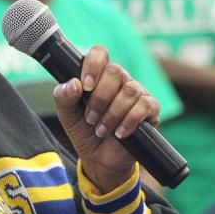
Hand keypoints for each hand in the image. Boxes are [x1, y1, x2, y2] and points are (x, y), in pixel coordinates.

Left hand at [53, 46, 159, 193]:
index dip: (93, 66)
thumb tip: (74, 84)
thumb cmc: (85, 132)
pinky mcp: (151, 109)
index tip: (85, 87)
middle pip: (116, 71)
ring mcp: (137, 93)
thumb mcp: (67, 116)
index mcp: (99, 76)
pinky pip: (145, 105)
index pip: (99, 53)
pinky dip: (129, 121)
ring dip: (112, 113)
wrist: (100, 160)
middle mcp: (120, 80)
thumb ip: (63, 97)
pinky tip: (119, 133)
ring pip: (130, 90)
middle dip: (100, 98)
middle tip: (90, 118)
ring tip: (101, 130)